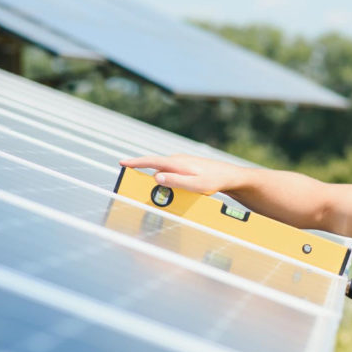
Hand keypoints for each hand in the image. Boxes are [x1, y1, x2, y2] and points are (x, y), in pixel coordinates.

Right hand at [119, 154, 244, 195]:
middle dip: (141, 173)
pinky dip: (165, 180)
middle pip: (154, 166)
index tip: (121, 163)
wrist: (230, 176)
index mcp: (176, 163)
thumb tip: (157, 177)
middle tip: (130, 183)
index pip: (151, 161)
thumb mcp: (195, 185)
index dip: (135, 163)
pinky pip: (170, 173)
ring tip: (150, 192)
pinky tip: (168, 189)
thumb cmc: (214, 181)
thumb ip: (176, 181)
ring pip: (162, 171)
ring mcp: (181, 163)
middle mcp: (177, 160)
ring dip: (154, 179)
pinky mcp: (185, 167)